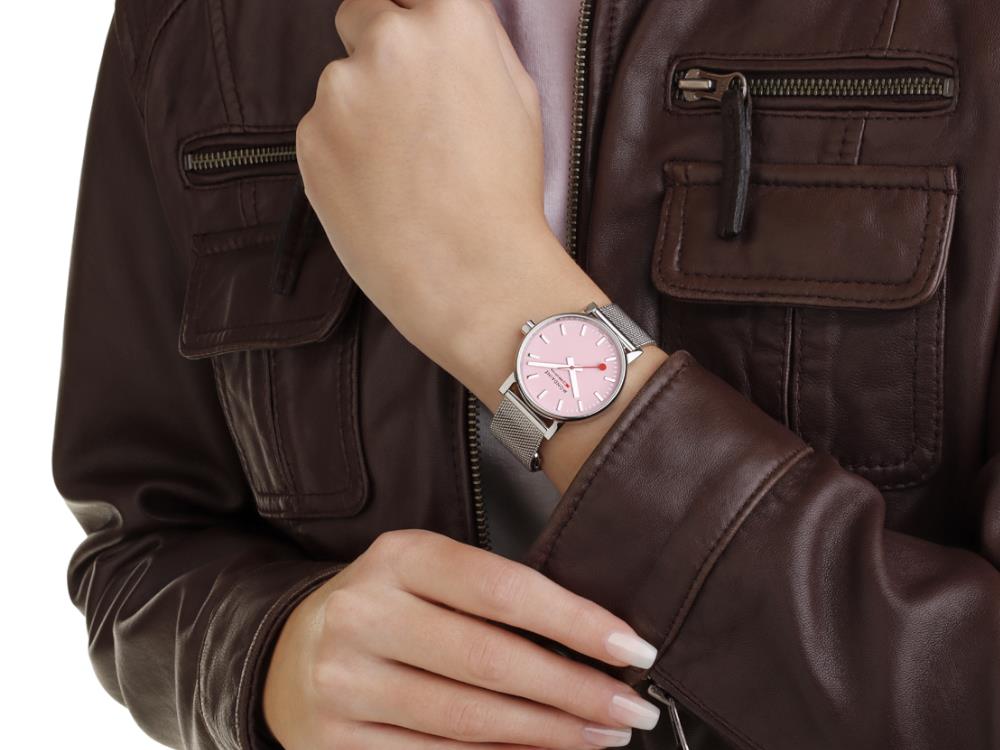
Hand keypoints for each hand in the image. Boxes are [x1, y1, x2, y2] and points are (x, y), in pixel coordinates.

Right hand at [263, 530, 661, 748]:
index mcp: (398, 557)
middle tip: (629, 708)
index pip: (503, 588)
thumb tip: (591, 642)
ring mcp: (344, 682)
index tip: (632, 648)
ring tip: (600, 736)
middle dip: (574, 691)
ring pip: (468, 720)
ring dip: (548, 734)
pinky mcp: (337, 741)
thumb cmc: (383, 607)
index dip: (575, 621)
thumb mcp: (426, 575)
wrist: (286, 652)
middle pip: (490, 660)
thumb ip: (492, 597)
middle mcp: (364, 613)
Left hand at [297, 0, 606, 404]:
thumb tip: (439, 23)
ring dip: (360, 109)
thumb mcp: (518, 98)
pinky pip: (321, 130)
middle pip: (361, 12)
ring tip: (400, 169)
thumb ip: (473, 43)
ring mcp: (340, 91)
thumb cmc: (505, 194)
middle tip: (407, 108)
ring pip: (341, 81)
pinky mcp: (309, 139)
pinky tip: (378, 190)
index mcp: (451, 21)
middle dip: (377, 46)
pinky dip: (341, 152)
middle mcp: (388, 41)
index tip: (412, 37)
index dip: (410, 13)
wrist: (471, 276)